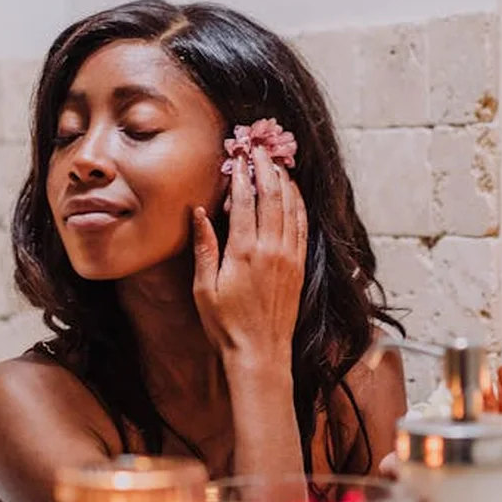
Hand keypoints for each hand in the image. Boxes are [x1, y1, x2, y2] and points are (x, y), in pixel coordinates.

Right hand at [192, 146, 307, 367]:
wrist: (260, 353)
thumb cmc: (226, 324)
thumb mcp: (204, 287)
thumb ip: (204, 246)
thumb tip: (199, 212)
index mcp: (244, 251)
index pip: (244, 200)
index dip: (242, 174)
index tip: (239, 154)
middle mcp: (271, 249)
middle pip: (272, 196)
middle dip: (266, 168)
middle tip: (260, 148)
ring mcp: (289, 256)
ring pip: (291, 207)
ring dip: (284, 181)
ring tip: (277, 162)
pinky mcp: (299, 266)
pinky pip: (302, 226)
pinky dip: (298, 204)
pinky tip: (293, 194)